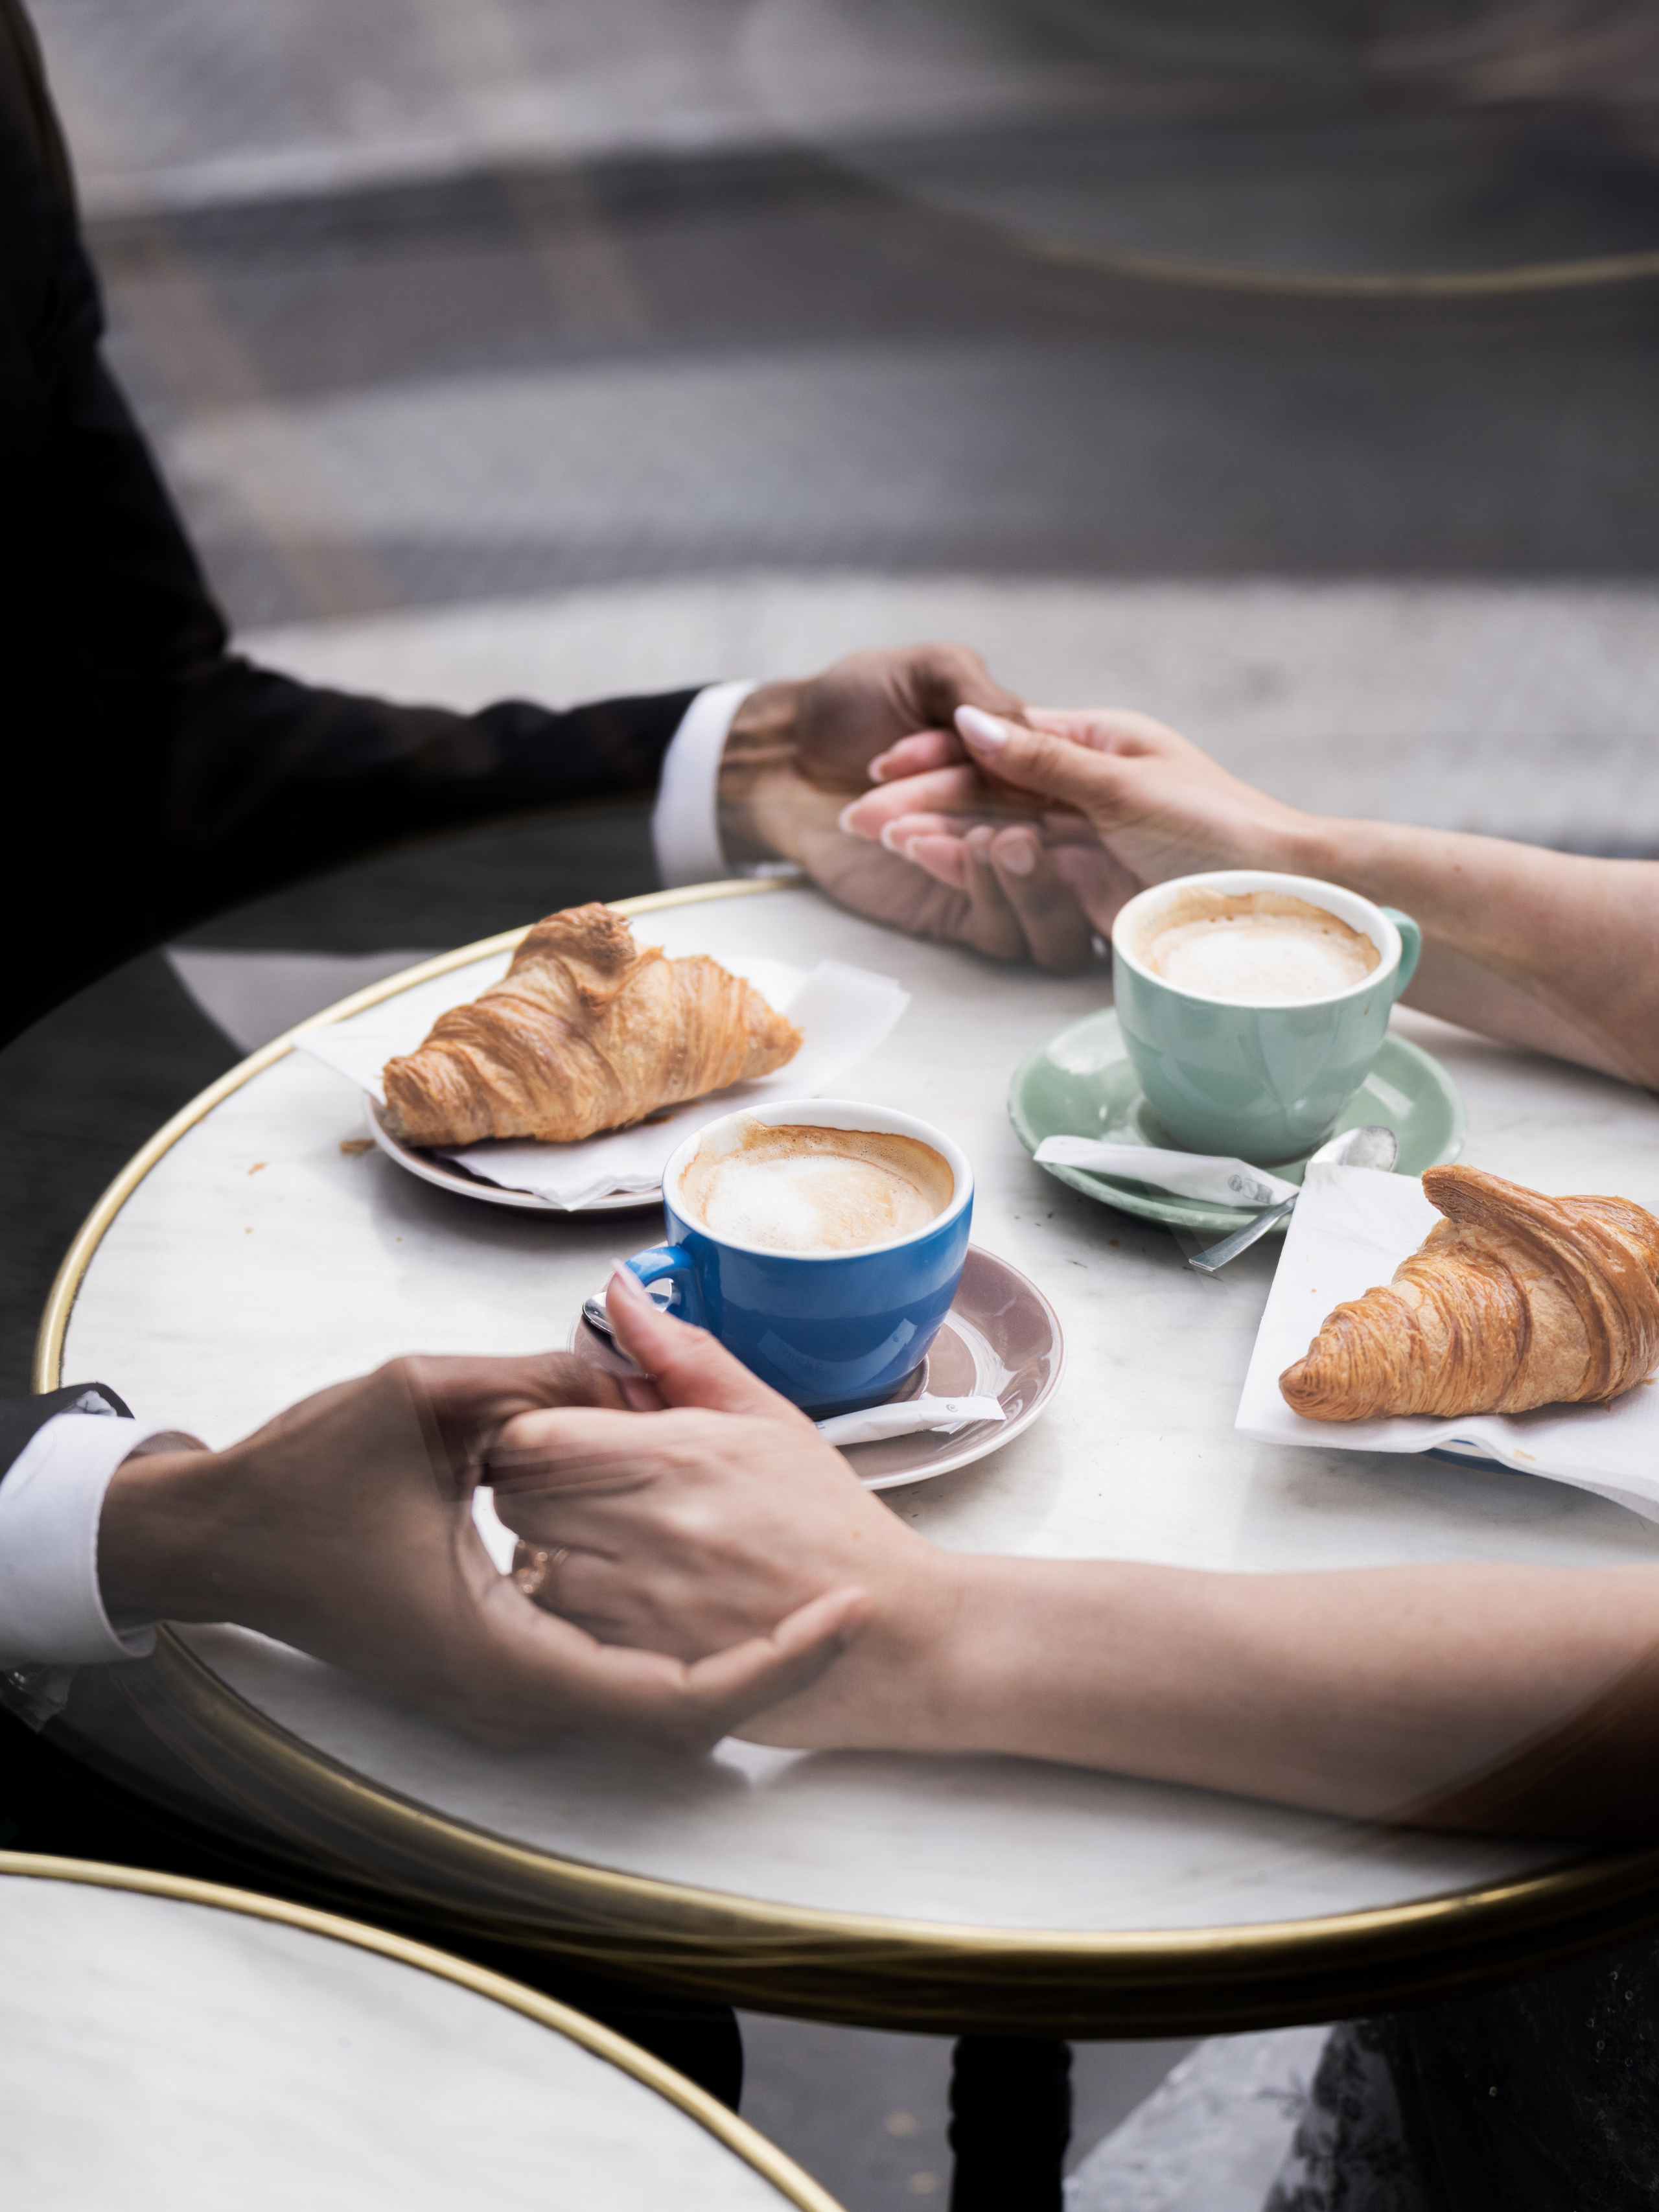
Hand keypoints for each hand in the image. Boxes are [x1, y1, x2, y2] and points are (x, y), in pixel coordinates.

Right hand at [97, 1352, 864, 1750]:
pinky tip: (713, 1590)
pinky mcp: (495, 1670)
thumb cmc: (304, 1481)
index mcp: (504, 1655)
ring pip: (647, 1701)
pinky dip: (672, 1641)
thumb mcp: (423, 1399)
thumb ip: (539, 1377)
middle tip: (855, 1602)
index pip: (675, 1700)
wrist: (221, 1543)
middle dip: (776, 1667)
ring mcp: (502, 1694)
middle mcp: (512, 1699)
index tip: (847, 1610)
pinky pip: (606, 1674)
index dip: (775, 1662)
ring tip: (813, 1597)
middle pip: (680, 1717)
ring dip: (731, 1658)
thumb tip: (628, 1352)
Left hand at [487, 1269, 958, 1749]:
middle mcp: (645, 1527)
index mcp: (673, 1455)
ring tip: (616, 1551)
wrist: (892, 1634)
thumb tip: (623, 1292)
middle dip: (538, 1490)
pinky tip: (629, 1602)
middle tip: (592, 1493)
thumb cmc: (831, 1527)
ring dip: (554, 1555)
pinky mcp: (635, 1669)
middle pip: (515, 1500)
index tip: (569, 1439)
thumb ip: (682, 1356)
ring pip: (530, 1568)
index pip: (528, 1435)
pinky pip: (560, 1630)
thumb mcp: (768, 1420)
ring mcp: (637, 1604)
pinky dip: (577, 1615)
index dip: (539, 1434)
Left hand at [721, 645, 1094, 969]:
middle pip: (1084, 866)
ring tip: (985, 842)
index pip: (1087, 793)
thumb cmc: (856, 700)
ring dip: (1022, 883)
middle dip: (1056, 853)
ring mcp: (995, 877)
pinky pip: (995, 930)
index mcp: (1040, 768)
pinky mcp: (957, 914)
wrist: (783, 752)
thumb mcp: (929, 674)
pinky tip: (930, 849)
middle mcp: (1032, 827)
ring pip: (1053, 917)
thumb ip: (982, 695)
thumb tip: (1030, 728)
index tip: (1044, 779)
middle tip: (1017, 833)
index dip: (1070, 790)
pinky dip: (974, 891)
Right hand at [844, 706, 1316, 936]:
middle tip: (859, 817)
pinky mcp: (1094, 889)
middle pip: (990, 789)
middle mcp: (1090, 787)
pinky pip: (1023, 874)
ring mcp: (1090, 839)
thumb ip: (1043, 759)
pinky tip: (939, 861)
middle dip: (922, 800)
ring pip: (998, 831)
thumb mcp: (1125, 785)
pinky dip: (978, 869)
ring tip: (892, 839)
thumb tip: (973, 724)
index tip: (880, 770)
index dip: (935, 755)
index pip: (999, 742)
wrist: (1286, 896)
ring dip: (943, 835)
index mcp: (1102, 741)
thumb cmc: (1222, 829)